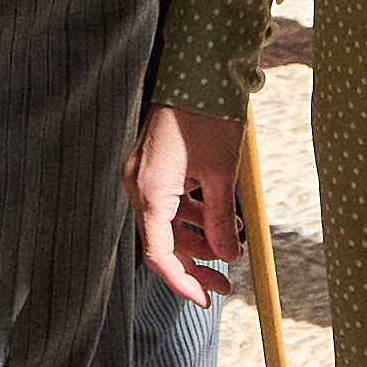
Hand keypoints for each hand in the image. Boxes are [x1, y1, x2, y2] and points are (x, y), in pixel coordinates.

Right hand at [127, 102, 241, 308]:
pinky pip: (167, 202)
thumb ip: (221, 221)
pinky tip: (217, 219)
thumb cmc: (208, 114)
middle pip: (160, 241)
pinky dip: (190, 216)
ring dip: (195, 239)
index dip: (182, 281)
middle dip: (193, 263)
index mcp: (150, 189)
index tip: (205, 298)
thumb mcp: (222, 173)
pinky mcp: (152, 163)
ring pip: (165, 223)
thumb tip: (227, 255)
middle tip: (224, 283)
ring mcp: (142, 172)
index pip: (158, 253)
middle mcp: (138, 183)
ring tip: (228, 246)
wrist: (198, 67)